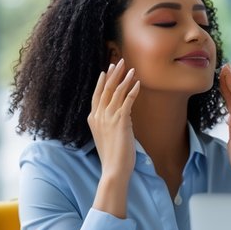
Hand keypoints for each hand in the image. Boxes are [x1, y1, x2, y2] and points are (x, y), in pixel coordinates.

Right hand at [88, 58, 138, 185]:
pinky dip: (132, 90)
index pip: (97, 95)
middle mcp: (98, 116)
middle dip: (113, 74)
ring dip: (124, 78)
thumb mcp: (106, 136)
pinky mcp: (120, 121)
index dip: (102, 81)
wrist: (113, 169)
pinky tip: (137, 82)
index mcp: (93, 119)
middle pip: (106, 89)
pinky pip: (127, 101)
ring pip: (116, 92)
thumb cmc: (112, 156)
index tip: (107, 70)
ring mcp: (108, 118)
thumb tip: (120, 115)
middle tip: (119, 61)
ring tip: (131, 68)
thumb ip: (109, 123)